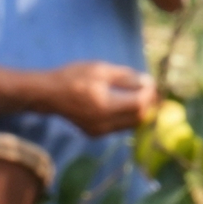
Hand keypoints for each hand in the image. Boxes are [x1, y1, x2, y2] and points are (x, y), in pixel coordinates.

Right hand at [41, 61, 157, 134]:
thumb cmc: (75, 76)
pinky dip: (127, 116)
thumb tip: (148, 83)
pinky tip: (124, 103)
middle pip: (138, 117)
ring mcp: (99, 131)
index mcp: (104, 105)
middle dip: (148, 103)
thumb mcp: (101, 69)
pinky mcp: (96, 134)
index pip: (138, 104)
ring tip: (139, 94)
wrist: (51, 94)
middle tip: (149, 89)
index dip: (150, 93)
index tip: (151, 82)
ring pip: (131, 125)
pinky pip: (120, 127)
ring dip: (139, 111)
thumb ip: (126, 77)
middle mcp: (103, 122)